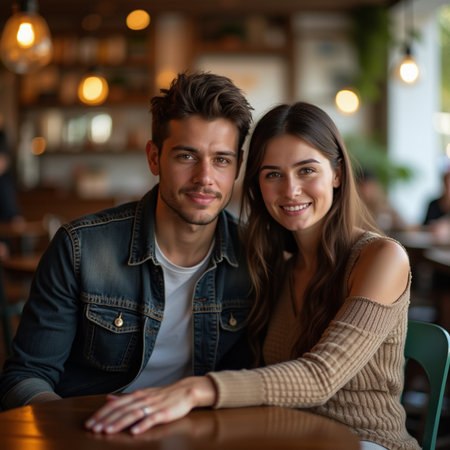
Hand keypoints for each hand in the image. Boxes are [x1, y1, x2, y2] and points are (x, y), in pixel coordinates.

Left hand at [85, 376, 216, 434]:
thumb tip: (108, 398)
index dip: (101, 413)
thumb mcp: (142, 394)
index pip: (115, 404)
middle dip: (105, 420)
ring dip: (119, 423)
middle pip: (121, 409)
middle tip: (92, 429)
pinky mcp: (164, 413)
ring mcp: (153, 406)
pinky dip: (142, 425)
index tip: (89, 423)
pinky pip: (152, 419)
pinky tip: (134, 432)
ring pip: (133, 414)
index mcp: (136, 395)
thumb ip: (125, 398)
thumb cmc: (163, 395)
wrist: (185, 391)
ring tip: (107, 431)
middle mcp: (142, 399)